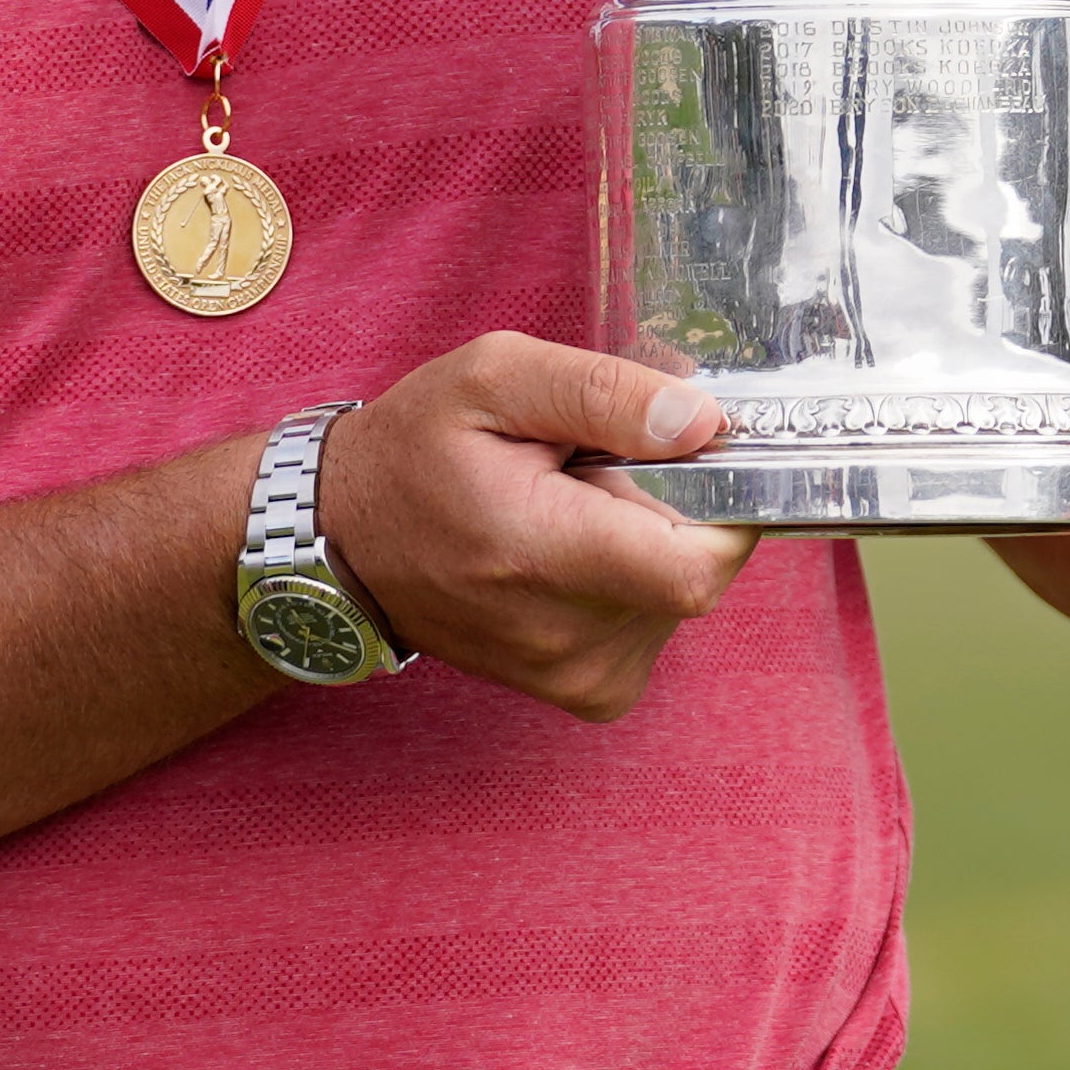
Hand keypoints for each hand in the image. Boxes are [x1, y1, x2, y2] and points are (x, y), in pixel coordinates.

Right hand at [319, 335, 757, 721]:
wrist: (348, 542)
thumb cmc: (416, 451)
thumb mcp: (496, 378)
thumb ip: (605, 392)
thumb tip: (703, 421)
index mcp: (540, 551)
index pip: (697, 567)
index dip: (720, 502)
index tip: (684, 455)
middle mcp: (565, 636)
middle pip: (696, 568)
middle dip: (671, 506)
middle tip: (595, 471)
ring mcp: (578, 676)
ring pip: (681, 594)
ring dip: (648, 542)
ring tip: (570, 510)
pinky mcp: (590, 691)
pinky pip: (659, 622)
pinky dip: (636, 580)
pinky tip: (574, 553)